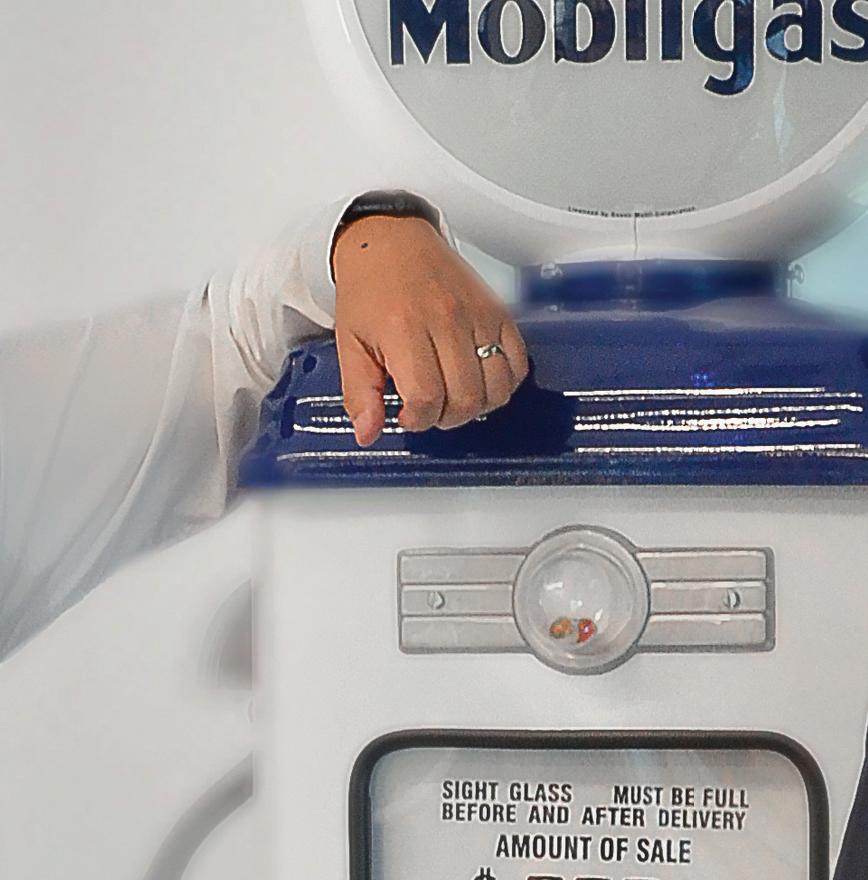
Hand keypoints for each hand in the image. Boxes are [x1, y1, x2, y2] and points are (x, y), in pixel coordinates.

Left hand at [332, 215, 528, 446]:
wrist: (390, 239)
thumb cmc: (369, 289)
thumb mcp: (349, 343)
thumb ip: (360, 393)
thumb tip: (368, 433)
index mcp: (404, 329)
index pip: (427, 398)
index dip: (418, 420)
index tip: (407, 416)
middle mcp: (446, 321)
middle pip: (465, 398)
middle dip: (446, 417)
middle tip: (429, 408)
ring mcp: (477, 315)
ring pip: (496, 387)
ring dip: (477, 406)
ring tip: (454, 397)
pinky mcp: (497, 311)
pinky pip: (518, 362)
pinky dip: (504, 382)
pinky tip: (479, 381)